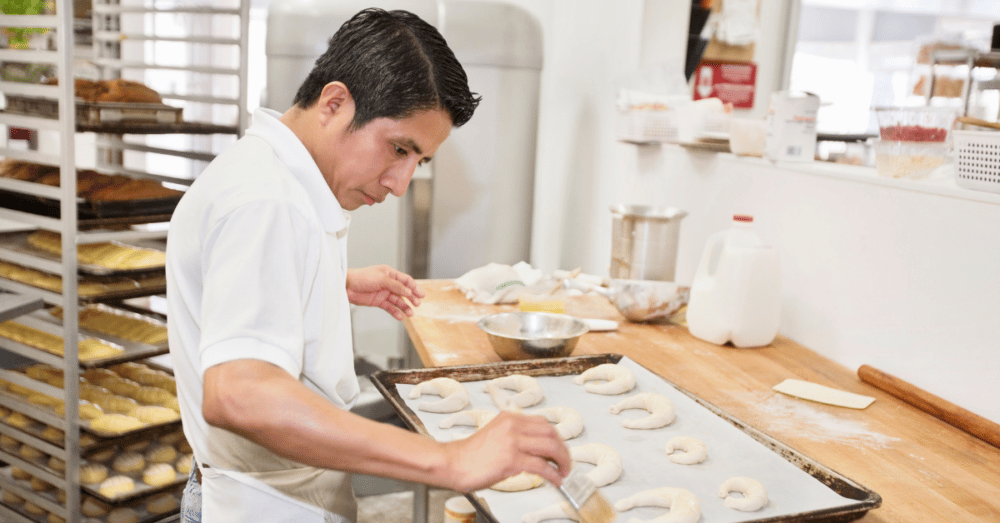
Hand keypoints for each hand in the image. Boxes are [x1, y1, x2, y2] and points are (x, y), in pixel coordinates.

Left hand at [346, 265, 425, 319]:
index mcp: (390, 274)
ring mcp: (383, 293)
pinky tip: (400, 317)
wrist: (347, 286)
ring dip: (404, 307)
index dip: (415, 287)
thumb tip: (409, 292)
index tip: (422, 295)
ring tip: (410, 314)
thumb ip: (396, 286)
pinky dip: (395, 312)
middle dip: (411, 298)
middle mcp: (388, 283)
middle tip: (417, 305)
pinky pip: (389, 307)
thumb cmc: (362, 277)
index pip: (406, 281)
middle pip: (404, 291)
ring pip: (397, 301)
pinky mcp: (378, 301)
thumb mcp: (382, 279)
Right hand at [442, 411, 571, 492]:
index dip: (556, 438)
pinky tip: (555, 480)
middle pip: (551, 433)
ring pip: (550, 447)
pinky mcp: (511, 459)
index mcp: (509, 418)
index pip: (543, 423)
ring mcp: (512, 442)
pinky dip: (553, 474)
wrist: (453, 463)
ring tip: (564, 471)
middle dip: (563, 449)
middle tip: (565, 462)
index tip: (560, 449)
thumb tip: (539, 452)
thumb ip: (516, 438)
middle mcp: (513, 426)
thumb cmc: (471, 454)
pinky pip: (541, 466)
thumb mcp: (496, 435)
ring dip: (562, 461)